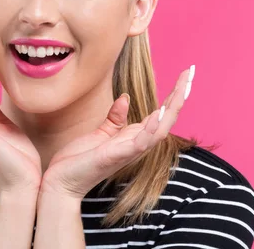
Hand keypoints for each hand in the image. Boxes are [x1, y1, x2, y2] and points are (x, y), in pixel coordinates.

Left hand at [41, 65, 195, 199]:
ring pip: (160, 129)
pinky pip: (141, 142)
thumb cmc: (80, 159)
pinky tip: (159, 112)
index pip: (161, 113)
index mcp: (134, 136)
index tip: (186, 73)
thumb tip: (126, 97)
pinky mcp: (118, 156)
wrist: (62, 181)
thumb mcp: (100, 133)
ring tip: (184, 86)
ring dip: (173, 108)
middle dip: (180, 95)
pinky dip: (152, 128)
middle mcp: (137, 144)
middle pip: (166, 118)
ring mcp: (130, 151)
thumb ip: (115, 118)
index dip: (174, 94)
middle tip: (191, 72)